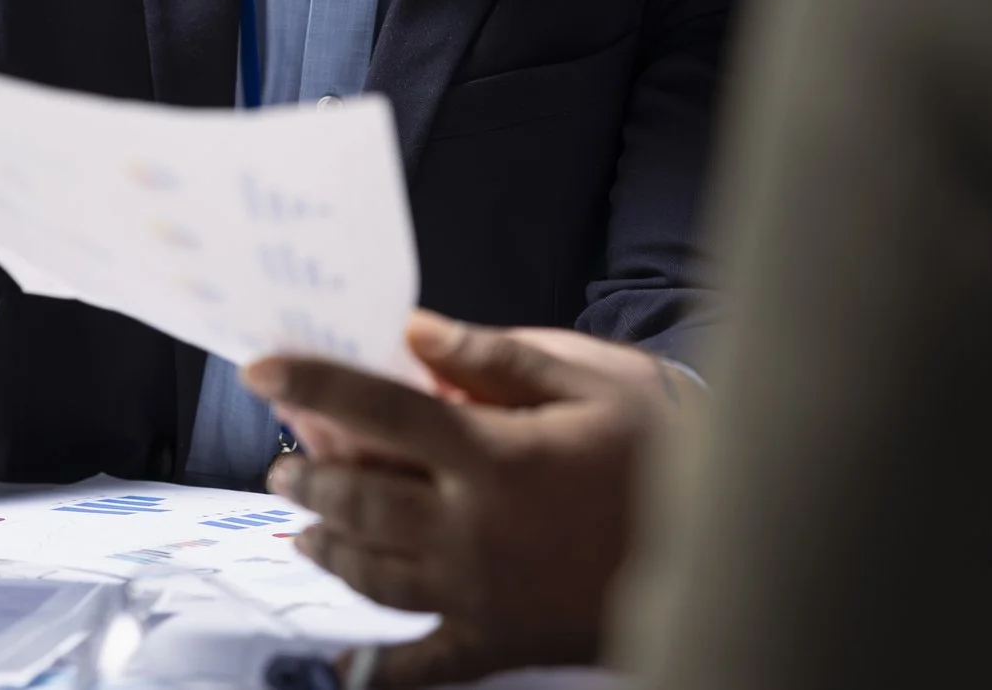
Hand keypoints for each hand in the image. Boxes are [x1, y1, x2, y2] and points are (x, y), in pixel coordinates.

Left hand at [244, 311, 696, 686]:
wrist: (731, 543)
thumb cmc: (663, 449)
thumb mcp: (590, 380)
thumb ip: (493, 357)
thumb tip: (412, 335)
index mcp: (492, 454)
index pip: (378, 410)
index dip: (314, 383)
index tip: (260, 368)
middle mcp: (471, 529)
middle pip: (359, 499)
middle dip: (310, 474)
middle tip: (285, 460)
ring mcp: (480, 593)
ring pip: (372, 574)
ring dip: (325, 547)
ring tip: (301, 527)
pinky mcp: (500, 642)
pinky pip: (423, 665)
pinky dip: (375, 672)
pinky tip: (343, 670)